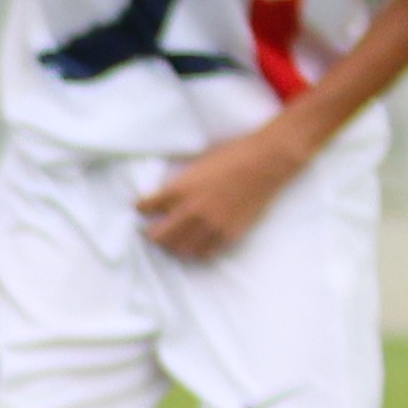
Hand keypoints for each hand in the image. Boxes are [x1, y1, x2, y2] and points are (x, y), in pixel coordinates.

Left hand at [135, 121, 304, 261]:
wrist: (266, 162)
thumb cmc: (231, 155)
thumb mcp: (195, 164)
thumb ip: (178, 182)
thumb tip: (164, 191)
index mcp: (178, 189)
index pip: (144, 208)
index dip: (141, 208)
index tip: (142, 208)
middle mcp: (190, 211)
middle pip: (157, 236)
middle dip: (151, 233)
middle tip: (152, 230)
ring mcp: (210, 225)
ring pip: (179, 249)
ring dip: (172, 245)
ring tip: (173, 239)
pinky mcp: (228, 234)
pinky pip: (204, 252)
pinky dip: (196, 250)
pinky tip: (196, 243)